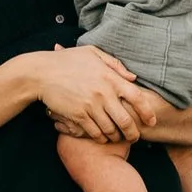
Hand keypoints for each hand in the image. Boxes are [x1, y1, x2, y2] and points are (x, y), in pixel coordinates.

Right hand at [36, 46, 153, 142]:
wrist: (41, 73)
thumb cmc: (67, 61)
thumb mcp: (92, 53)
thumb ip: (114, 64)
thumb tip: (133, 77)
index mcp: (109, 77)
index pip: (137, 97)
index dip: (147, 112)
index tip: (151, 121)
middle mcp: (103, 93)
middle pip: (126, 120)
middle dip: (134, 133)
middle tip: (135, 137)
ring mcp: (90, 106)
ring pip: (111, 130)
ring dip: (116, 137)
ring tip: (118, 138)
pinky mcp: (78, 116)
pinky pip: (94, 132)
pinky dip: (101, 138)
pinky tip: (102, 138)